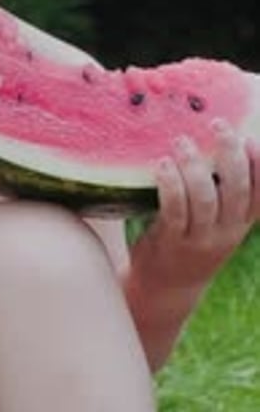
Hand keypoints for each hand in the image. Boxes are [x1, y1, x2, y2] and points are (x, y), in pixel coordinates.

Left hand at [131, 120, 259, 290]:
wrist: (166, 288)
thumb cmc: (192, 240)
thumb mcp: (218, 221)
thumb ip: (224, 190)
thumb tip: (224, 141)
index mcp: (242, 222)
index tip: (249, 137)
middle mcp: (227, 232)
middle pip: (236, 188)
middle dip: (230, 152)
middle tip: (217, 124)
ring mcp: (201, 240)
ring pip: (205, 198)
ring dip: (194, 165)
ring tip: (181, 141)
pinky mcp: (172, 244)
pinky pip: (174, 210)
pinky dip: (170, 184)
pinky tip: (162, 165)